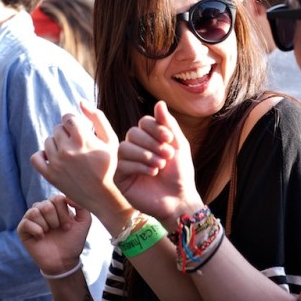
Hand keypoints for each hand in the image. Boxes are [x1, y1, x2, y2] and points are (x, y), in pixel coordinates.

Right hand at [17, 195, 90, 275]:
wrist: (65, 260)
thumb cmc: (74, 240)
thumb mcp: (84, 221)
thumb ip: (81, 205)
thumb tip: (67, 196)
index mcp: (56, 206)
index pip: (56, 198)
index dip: (64, 213)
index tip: (68, 226)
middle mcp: (42, 210)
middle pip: (46, 205)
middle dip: (56, 220)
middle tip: (59, 230)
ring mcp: (32, 219)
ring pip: (35, 211)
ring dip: (46, 225)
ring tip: (49, 233)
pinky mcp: (23, 230)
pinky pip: (26, 222)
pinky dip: (36, 230)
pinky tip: (41, 237)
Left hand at [31, 100, 130, 224]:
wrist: (104, 196)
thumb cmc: (110, 165)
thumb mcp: (111, 139)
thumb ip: (97, 117)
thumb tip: (80, 101)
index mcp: (82, 138)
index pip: (68, 117)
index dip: (75, 124)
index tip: (82, 134)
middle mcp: (67, 149)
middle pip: (57, 129)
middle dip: (67, 134)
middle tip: (78, 146)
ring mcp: (56, 163)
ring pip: (48, 142)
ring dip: (57, 144)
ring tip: (69, 154)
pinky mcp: (50, 175)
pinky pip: (36, 158)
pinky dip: (42, 156)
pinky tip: (53, 159)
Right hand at [115, 101, 203, 224]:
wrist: (179, 199)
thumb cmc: (180, 173)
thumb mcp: (178, 145)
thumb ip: (168, 124)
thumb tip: (159, 102)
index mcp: (148, 139)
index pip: (143, 122)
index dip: (155, 128)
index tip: (169, 139)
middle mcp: (135, 148)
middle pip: (133, 133)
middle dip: (151, 143)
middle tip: (167, 155)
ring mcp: (126, 163)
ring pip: (124, 147)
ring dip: (145, 154)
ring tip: (160, 165)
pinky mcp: (120, 177)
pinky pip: (121, 163)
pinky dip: (139, 166)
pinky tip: (152, 172)